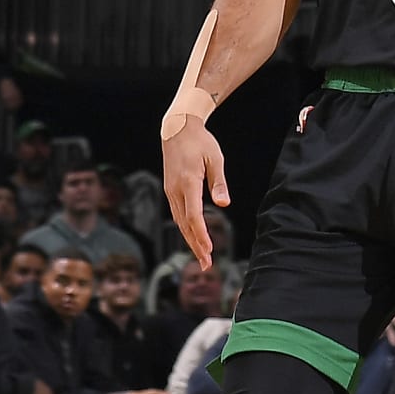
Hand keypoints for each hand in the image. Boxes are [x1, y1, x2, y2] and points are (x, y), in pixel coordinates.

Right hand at [163, 120, 229, 267]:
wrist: (177, 129)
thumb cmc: (200, 142)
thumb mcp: (215, 159)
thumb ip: (219, 182)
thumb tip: (224, 204)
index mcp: (188, 183)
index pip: (194, 215)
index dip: (201, 234)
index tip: (209, 249)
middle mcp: (175, 190)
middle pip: (185, 224)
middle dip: (196, 245)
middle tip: (206, 264)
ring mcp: (171, 191)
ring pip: (180, 221)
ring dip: (190, 240)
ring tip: (202, 256)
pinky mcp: (171, 190)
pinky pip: (178, 214)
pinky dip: (186, 228)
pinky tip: (194, 238)